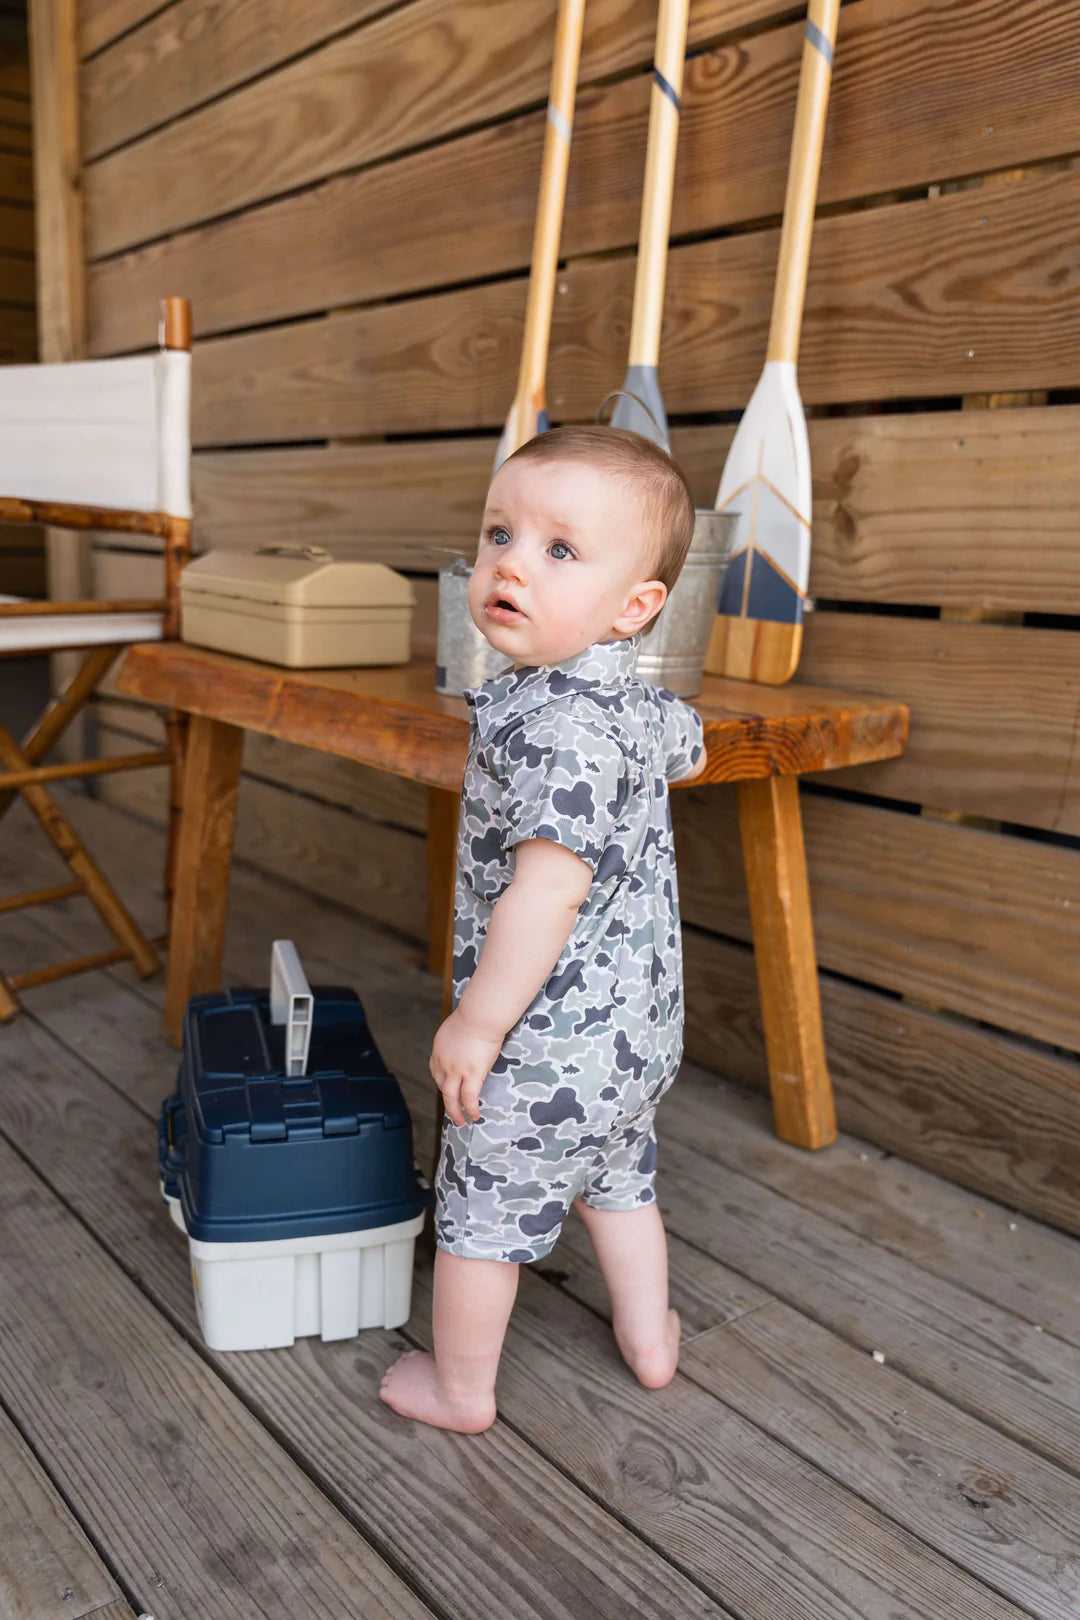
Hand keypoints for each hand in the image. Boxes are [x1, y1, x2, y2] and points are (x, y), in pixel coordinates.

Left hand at [430, 1008, 503, 1126]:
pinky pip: (469, 1097)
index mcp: (439, 1050)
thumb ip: (457, 1038)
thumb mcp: (456, 1026)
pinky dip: (471, 1109)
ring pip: (451, 1097)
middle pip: (442, 1087)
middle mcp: (443, 1063)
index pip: (436, 1072)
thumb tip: (465, 1040)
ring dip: (455, 1112)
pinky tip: (474, 1116)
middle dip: (447, 1102)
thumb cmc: (474, 1015)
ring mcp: (457, 1070)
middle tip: (452, 1112)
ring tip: (460, 1121)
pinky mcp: (472, 1074)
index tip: (448, 1088)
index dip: (442, 1082)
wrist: (479, 1015)